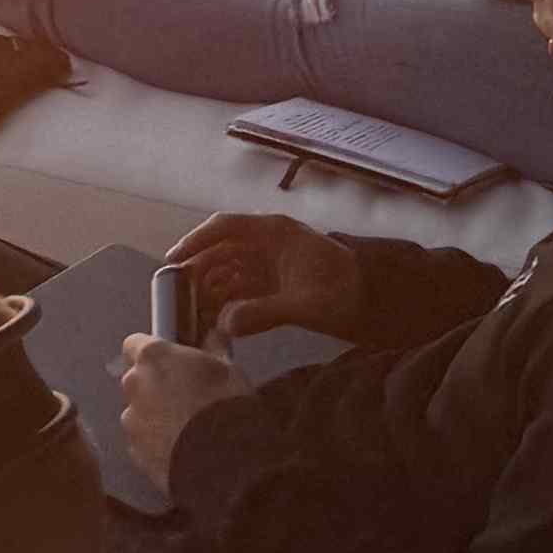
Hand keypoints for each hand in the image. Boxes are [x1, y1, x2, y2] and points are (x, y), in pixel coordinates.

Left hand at [116, 331, 243, 486]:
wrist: (224, 463)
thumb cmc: (228, 409)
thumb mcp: (230, 370)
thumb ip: (214, 350)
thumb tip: (215, 337)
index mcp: (154, 357)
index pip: (136, 344)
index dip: (154, 354)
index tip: (171, 361)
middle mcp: (134, 384)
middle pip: (136, 379)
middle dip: (156, 386)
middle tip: (187, 397)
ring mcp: (131, 421)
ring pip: (139, 413)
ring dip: (156, 417)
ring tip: (189, 429)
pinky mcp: (135, 453)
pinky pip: (143, 442)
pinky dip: (157, 444)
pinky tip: (184, 450)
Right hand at [163, 205, 363, 344]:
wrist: (378, 303)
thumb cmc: (347, 293)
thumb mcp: (307, 304)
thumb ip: (265, 313)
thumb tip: (227, 325)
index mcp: (275, 233)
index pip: (226, 227)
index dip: (196, 240)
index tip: (174, 260)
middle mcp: (268, 244)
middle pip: (221, 251)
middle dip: (198, 272)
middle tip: (177, 297)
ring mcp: (270, 265)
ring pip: (227, 272)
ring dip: (209, 291)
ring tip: (191, 314)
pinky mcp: (274, 287)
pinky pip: (240, 291)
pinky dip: (225, 304)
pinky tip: (213, 322)